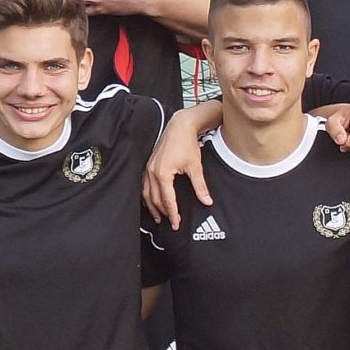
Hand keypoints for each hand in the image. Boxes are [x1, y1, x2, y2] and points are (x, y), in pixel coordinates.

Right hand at [144, 101, 221, 223]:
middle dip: (162, 213)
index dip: (172, 214)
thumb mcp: (195, 166)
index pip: (167, 200)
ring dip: (151, 207)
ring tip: (158, 217)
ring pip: (146, 193)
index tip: (176, 224)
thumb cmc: (187, 143)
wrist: (180, 126)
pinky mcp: (148, 164)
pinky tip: (150, 200)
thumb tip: (206, 201)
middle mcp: (152, 172)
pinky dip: (147, 195)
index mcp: (162, 174)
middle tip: (170, 223)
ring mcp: (148, 168)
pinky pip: (143, 184)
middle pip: (154, 199)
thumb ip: (200, 186)